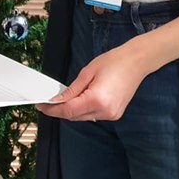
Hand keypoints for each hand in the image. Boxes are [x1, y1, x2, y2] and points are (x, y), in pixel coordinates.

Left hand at [36, 42, 151, 121]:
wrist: (136, 61)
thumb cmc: (114, 61)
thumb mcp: (88, 72)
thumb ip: (72, 89)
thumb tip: (58, 99)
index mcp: (97, 99)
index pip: (68, 110)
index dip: (52, 110)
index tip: (41, 106)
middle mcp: (105, 111)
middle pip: (75, 116)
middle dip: (60, 110)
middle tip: (49, 101)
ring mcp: (111, 115)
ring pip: (83, 117)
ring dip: (72, 110)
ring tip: (65, 97)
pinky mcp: (115, 114)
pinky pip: (93, 115)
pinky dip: (84, 109)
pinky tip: (80, 99)